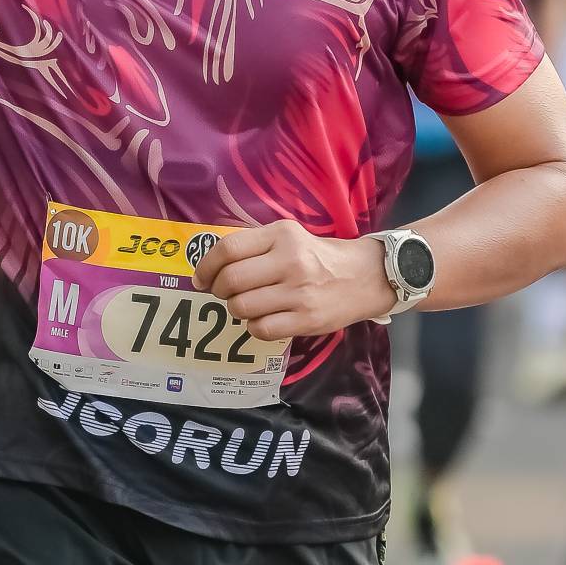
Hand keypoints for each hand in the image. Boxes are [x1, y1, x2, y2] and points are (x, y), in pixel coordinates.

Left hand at [194, 220, 395, 340]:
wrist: (364, 277)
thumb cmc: (318, 256)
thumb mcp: (289, 237)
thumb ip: (254, 245)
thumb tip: (210, 263)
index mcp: (282, 235)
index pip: (228, 249)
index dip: (205, 267)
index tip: (201, 278)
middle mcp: (291, 261)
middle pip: (231, 281)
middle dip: (218, 291)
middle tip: (223, 293)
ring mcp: (299, 292)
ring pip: (242, 307)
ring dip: (236, 309)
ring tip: (247, 305)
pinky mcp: (307, 320)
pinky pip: (261, 329)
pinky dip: (254, 327)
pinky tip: (264, 319)